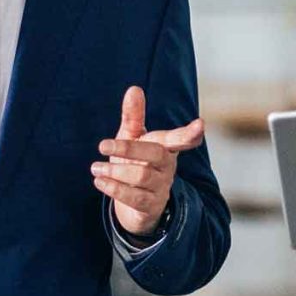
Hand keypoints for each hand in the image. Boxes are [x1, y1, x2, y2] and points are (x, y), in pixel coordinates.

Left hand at [93, 86, 204, 235]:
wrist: (134, 205)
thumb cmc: (135, 164)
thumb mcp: (132, 138)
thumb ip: (133, 116)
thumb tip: (134, 89)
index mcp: (166, 147)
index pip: (179, 138)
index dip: (189, 133)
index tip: (200, 124)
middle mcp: (167, 167)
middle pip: (156, 154)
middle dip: (128, 148)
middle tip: (101, 145)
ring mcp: (161, 188)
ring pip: (142, 176)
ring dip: (115, 171)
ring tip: (95, 167)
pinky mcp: (150, 206)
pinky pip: (134, 197)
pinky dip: (114, 188)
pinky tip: (99, 181)